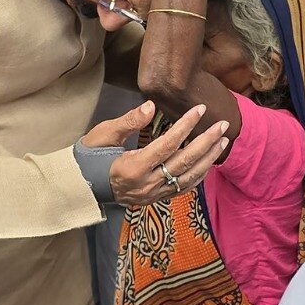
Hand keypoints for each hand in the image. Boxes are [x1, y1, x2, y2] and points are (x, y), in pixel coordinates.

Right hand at [83, 101, 229, 206]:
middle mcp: (147, 184)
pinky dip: (198, 176)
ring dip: (208, 159)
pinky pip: (183, 189)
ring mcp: (152, 194)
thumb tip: (152, 106)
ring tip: (222, 141)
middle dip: (206, 142)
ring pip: (188, 178)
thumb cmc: (90, 156)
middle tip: (222, 125)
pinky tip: (208, 162)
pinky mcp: (155, 198)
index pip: (168, 144)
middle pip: (184, 161)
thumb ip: (129, 121)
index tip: (200, 109)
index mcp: (133, 167)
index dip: (186, 125)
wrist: (81, 186)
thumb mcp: (104, 134)